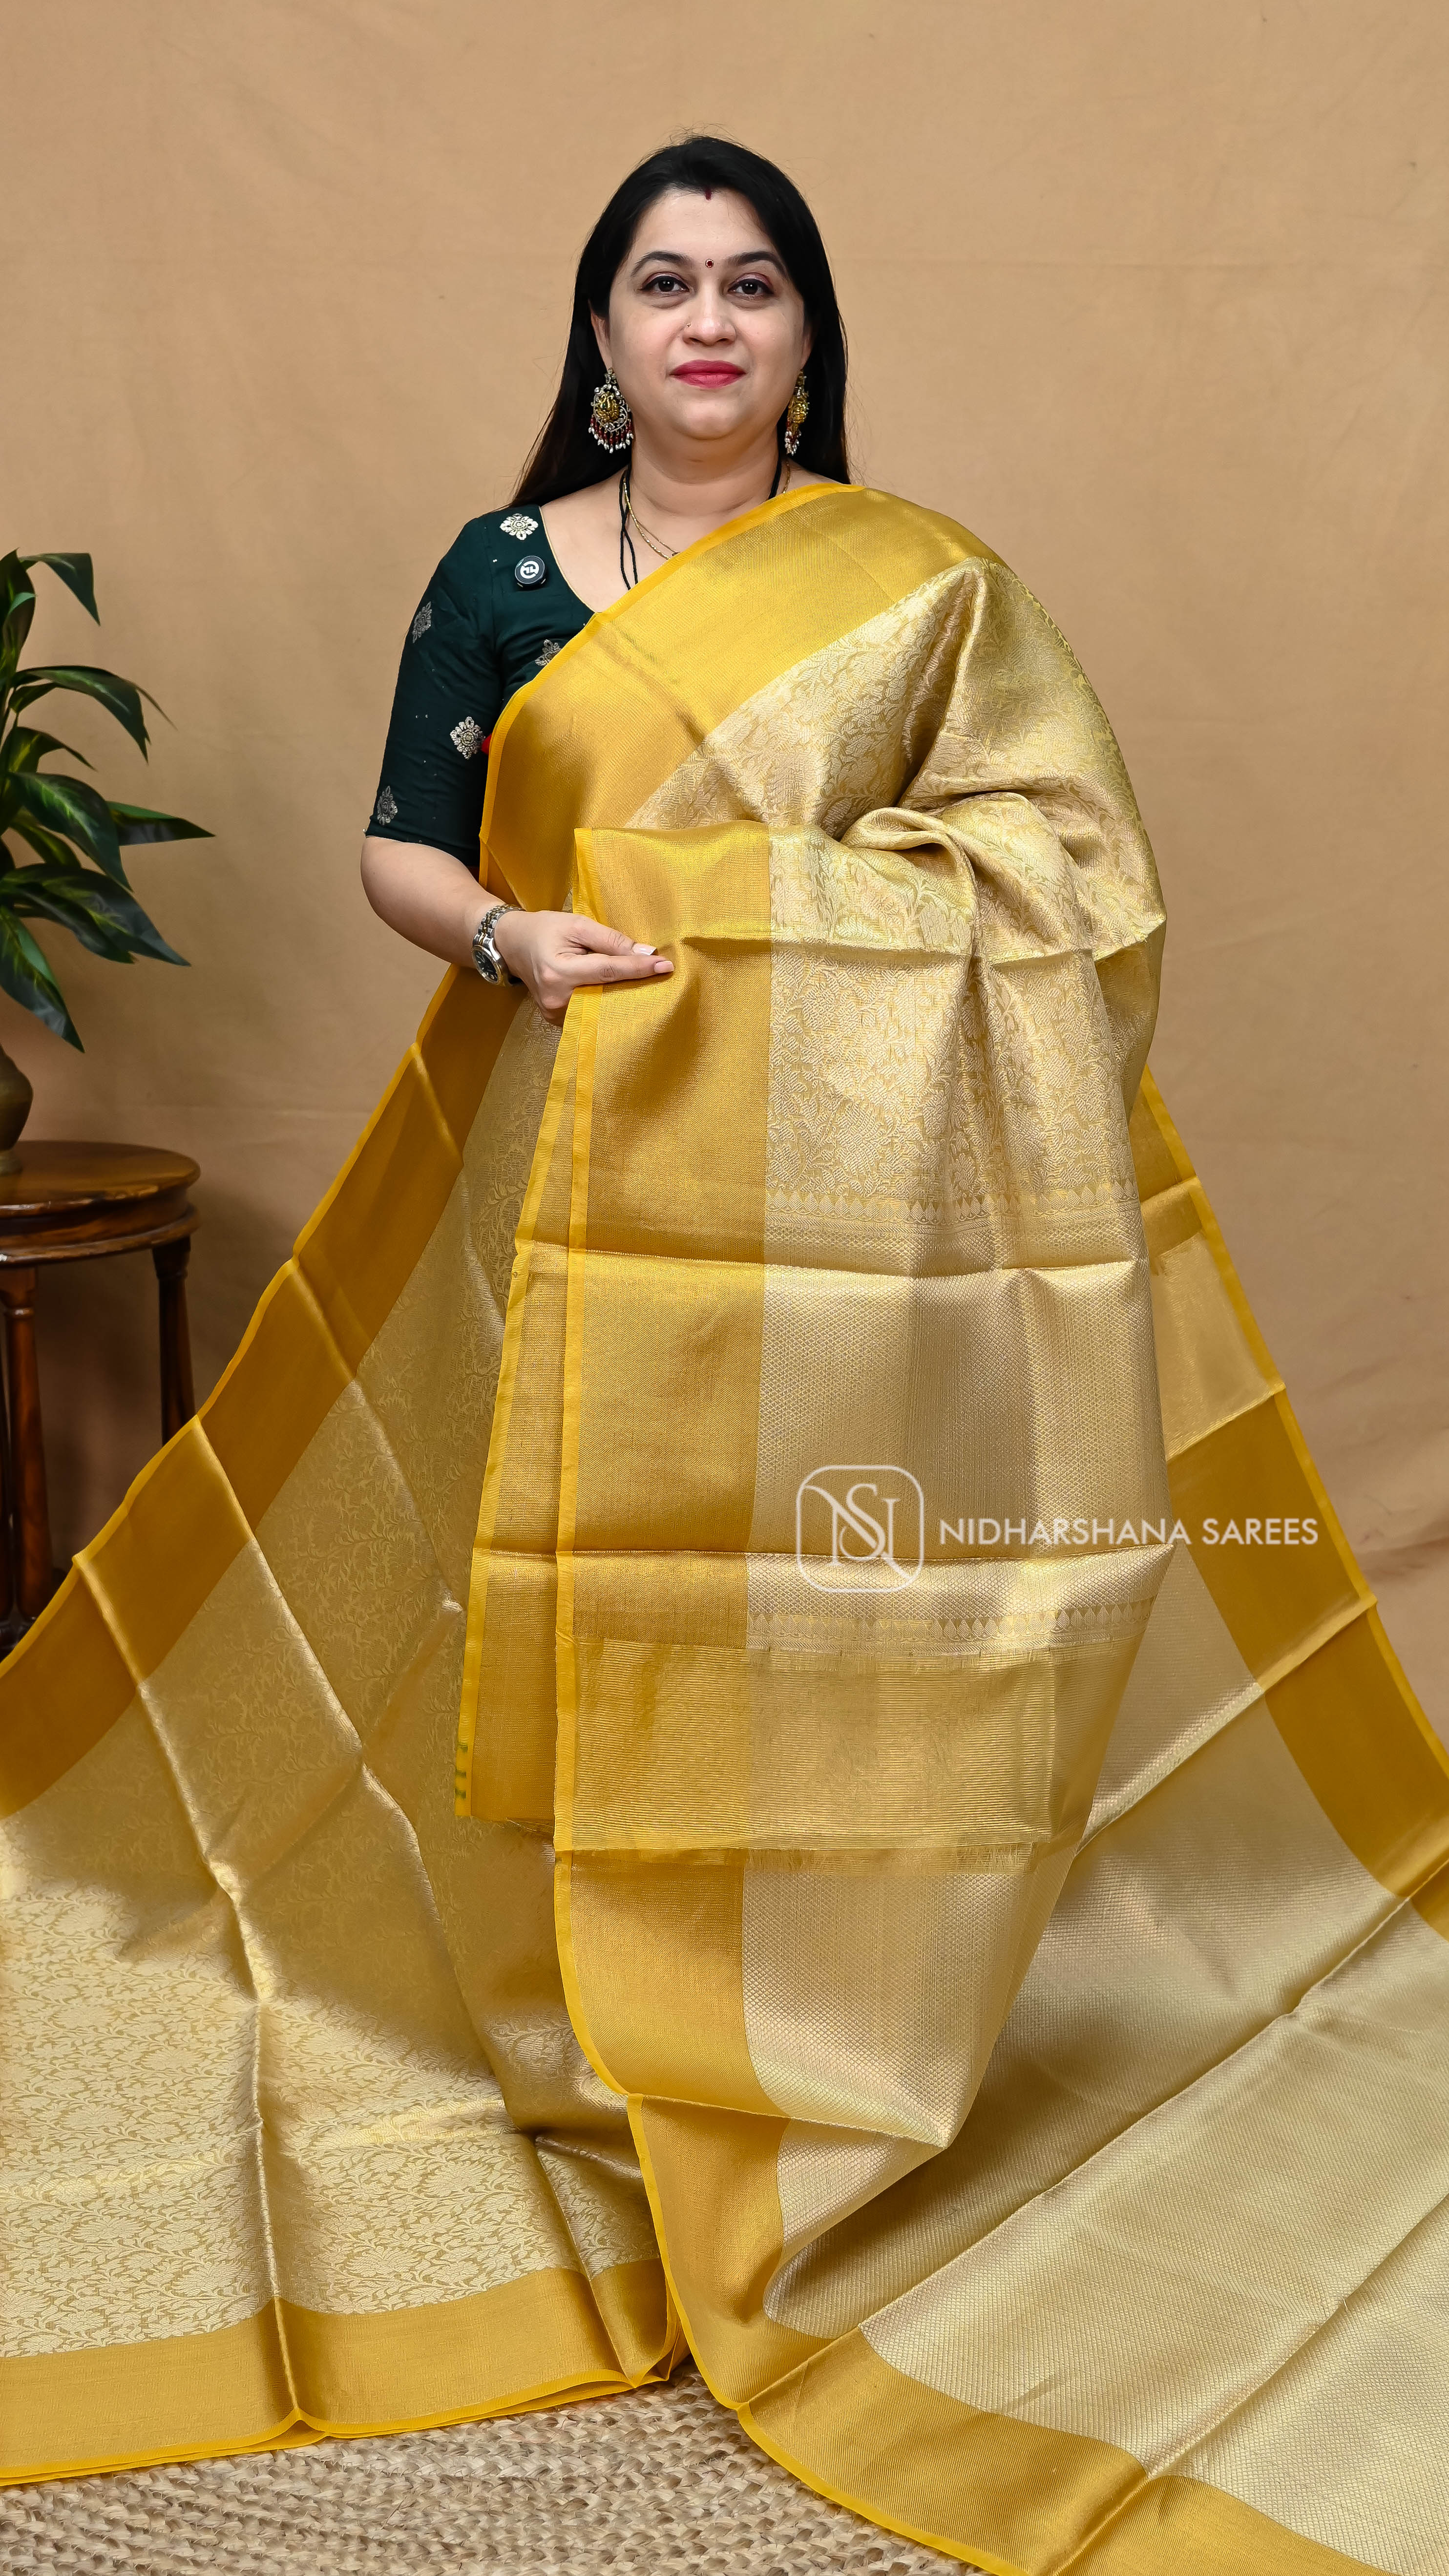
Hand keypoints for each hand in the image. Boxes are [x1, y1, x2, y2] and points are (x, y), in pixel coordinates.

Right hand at [492, 907, 672, 1027]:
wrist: (512, 944)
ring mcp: (554, 1013)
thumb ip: (611, 940)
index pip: (608, 972)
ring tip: (643, 986)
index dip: (638, 969)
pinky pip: (588, 1014)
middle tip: (661, 976)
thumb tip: (645, 954)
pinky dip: (605, 1004)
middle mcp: (556, 997)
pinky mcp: (555, 1020)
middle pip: (607, 994)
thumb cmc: (545, 929)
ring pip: (600, 1008)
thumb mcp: (577, 924)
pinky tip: (618, 996)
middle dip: (635, 985)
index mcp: (559, 970)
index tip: (666, 966)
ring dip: (622, 997)